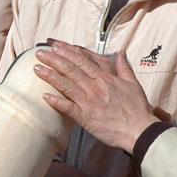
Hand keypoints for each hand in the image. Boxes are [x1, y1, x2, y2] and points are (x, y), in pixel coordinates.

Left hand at [33, 40, 157, 154]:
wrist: (139, 130)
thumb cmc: (137, 109)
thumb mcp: (133, 84)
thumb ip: (124, 67)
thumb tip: (120, 53)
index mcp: (105, 78)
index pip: (83, 60)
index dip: (67, 52)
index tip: (56, 45)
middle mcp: (95, 87)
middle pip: (71, 69)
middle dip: (54, 59)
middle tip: (39, 52)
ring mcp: (89, 102)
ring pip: (66, 85)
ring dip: (50, 76)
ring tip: (37, 68)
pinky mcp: (85, 117)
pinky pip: (68, 108)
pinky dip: (56, 102)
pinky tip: (44, 96)